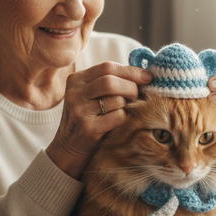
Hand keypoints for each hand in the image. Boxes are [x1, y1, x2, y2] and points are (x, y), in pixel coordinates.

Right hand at [46, 62, 151, 178]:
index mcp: (76, 79)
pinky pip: (117, 117)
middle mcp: (75, 93)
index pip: (107, 67)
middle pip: (111, 81)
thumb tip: (144, 74)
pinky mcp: (87, 128)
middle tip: (138, 95)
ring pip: (116, 100)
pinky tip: (115, 123)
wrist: (67, 148)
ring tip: (121, 111)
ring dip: (126, 105)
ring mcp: (79, 111)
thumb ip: (109, 81)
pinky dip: (122, 118)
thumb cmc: (87, 117)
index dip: (131, 71)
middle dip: (131, 87)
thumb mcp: (90, 95)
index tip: (148, 76)